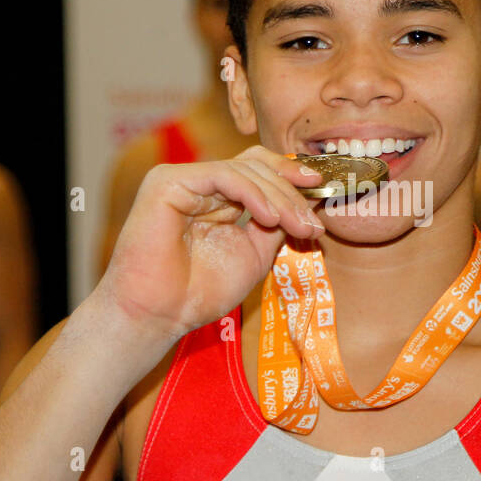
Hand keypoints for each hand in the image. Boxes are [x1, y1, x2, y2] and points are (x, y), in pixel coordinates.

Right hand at [96, 145, 325, 345]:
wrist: (160, 315)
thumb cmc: (198, 292)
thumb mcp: (253, 254)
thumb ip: (275, 224)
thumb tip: (307, 203)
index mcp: (215, 198)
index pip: (257, 171)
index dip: (289, 177)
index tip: (321, 191)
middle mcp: (198, 184)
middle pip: (255, 165)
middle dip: (290, 190)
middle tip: (313, 220)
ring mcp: (181, 179)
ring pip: (244, 169)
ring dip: (278, 196)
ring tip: (297, 225)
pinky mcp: (167, 181)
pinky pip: (223, 175)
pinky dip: (253, 194)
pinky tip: (270, 217)